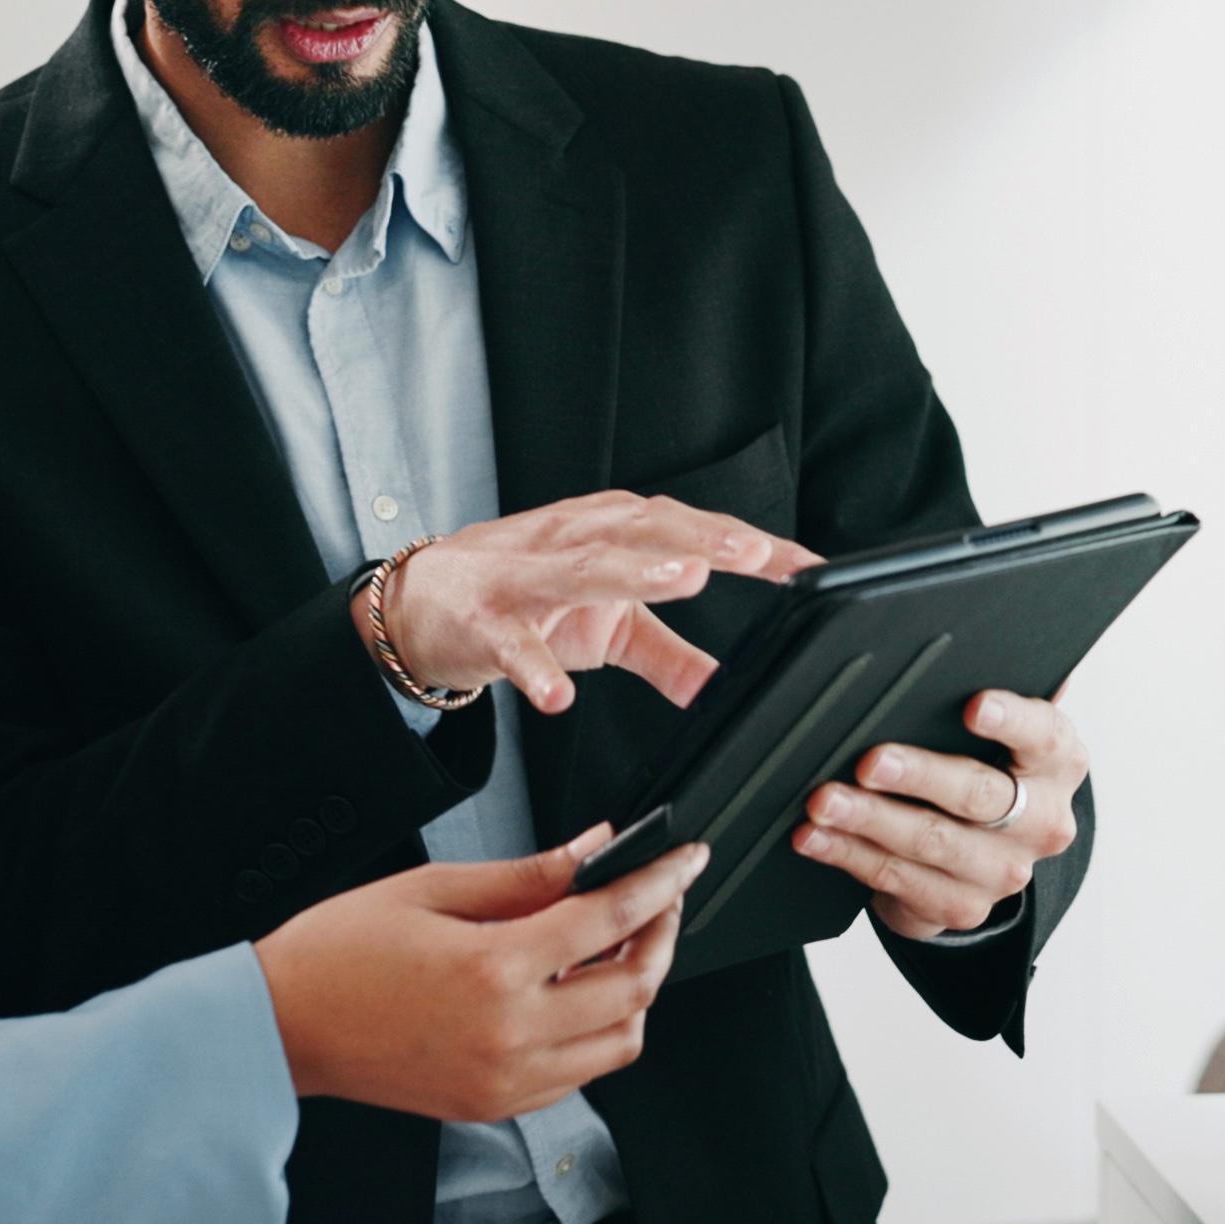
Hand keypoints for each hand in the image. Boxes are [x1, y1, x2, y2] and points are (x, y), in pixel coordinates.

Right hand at [251, 827, 709, 1122]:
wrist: (284, 1026)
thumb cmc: (338, 952)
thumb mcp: (430, 888)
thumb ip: (523, 876)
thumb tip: (589, 852)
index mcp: (492, 968)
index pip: (609, 920)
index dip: (660, 883)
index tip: (684, 860)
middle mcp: (510, 1034)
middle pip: (635, 990)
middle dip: (663, 936)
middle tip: (660, 898)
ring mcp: (507, 1080)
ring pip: (622, 1043)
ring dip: (637, 992)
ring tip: (618, 946)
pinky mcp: (497, 1104)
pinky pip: (581, 1074)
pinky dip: (598, 1032)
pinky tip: (573, 992)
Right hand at [362, 492, 817, 711]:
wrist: (420, 602)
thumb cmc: (518, 596)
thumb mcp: (603, 625)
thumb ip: (667, 654)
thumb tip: (726, 689)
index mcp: (607, 532)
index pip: (687, 528)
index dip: (746, 544)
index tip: (804, 566)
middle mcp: (571, 541)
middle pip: (642, 531)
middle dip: (701, 538)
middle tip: (756, 552)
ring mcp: (526, 579)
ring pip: (583, 568)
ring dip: (634, 571)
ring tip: (686, 579)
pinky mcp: (485, 623)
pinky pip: (514, 647)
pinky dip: (536, 669)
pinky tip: (559, 696)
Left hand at [791, 688, 1088, 938]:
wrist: (983, 853)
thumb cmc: (978, 764)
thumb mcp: (993, 726)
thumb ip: (988, 678)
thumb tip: (981, 626)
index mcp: (1056, 761)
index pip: (1044, 734)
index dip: (1012, 720)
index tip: (975, 706)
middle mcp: (1042, 820)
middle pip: (979, 794)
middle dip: (918, 775)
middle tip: (869, 761)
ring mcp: (1003, 870)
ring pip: (932, 842)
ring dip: (869, 820)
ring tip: (821, 800)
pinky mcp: (961, 906)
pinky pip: (899, 880)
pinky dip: (848, 856)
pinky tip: (814, 837)